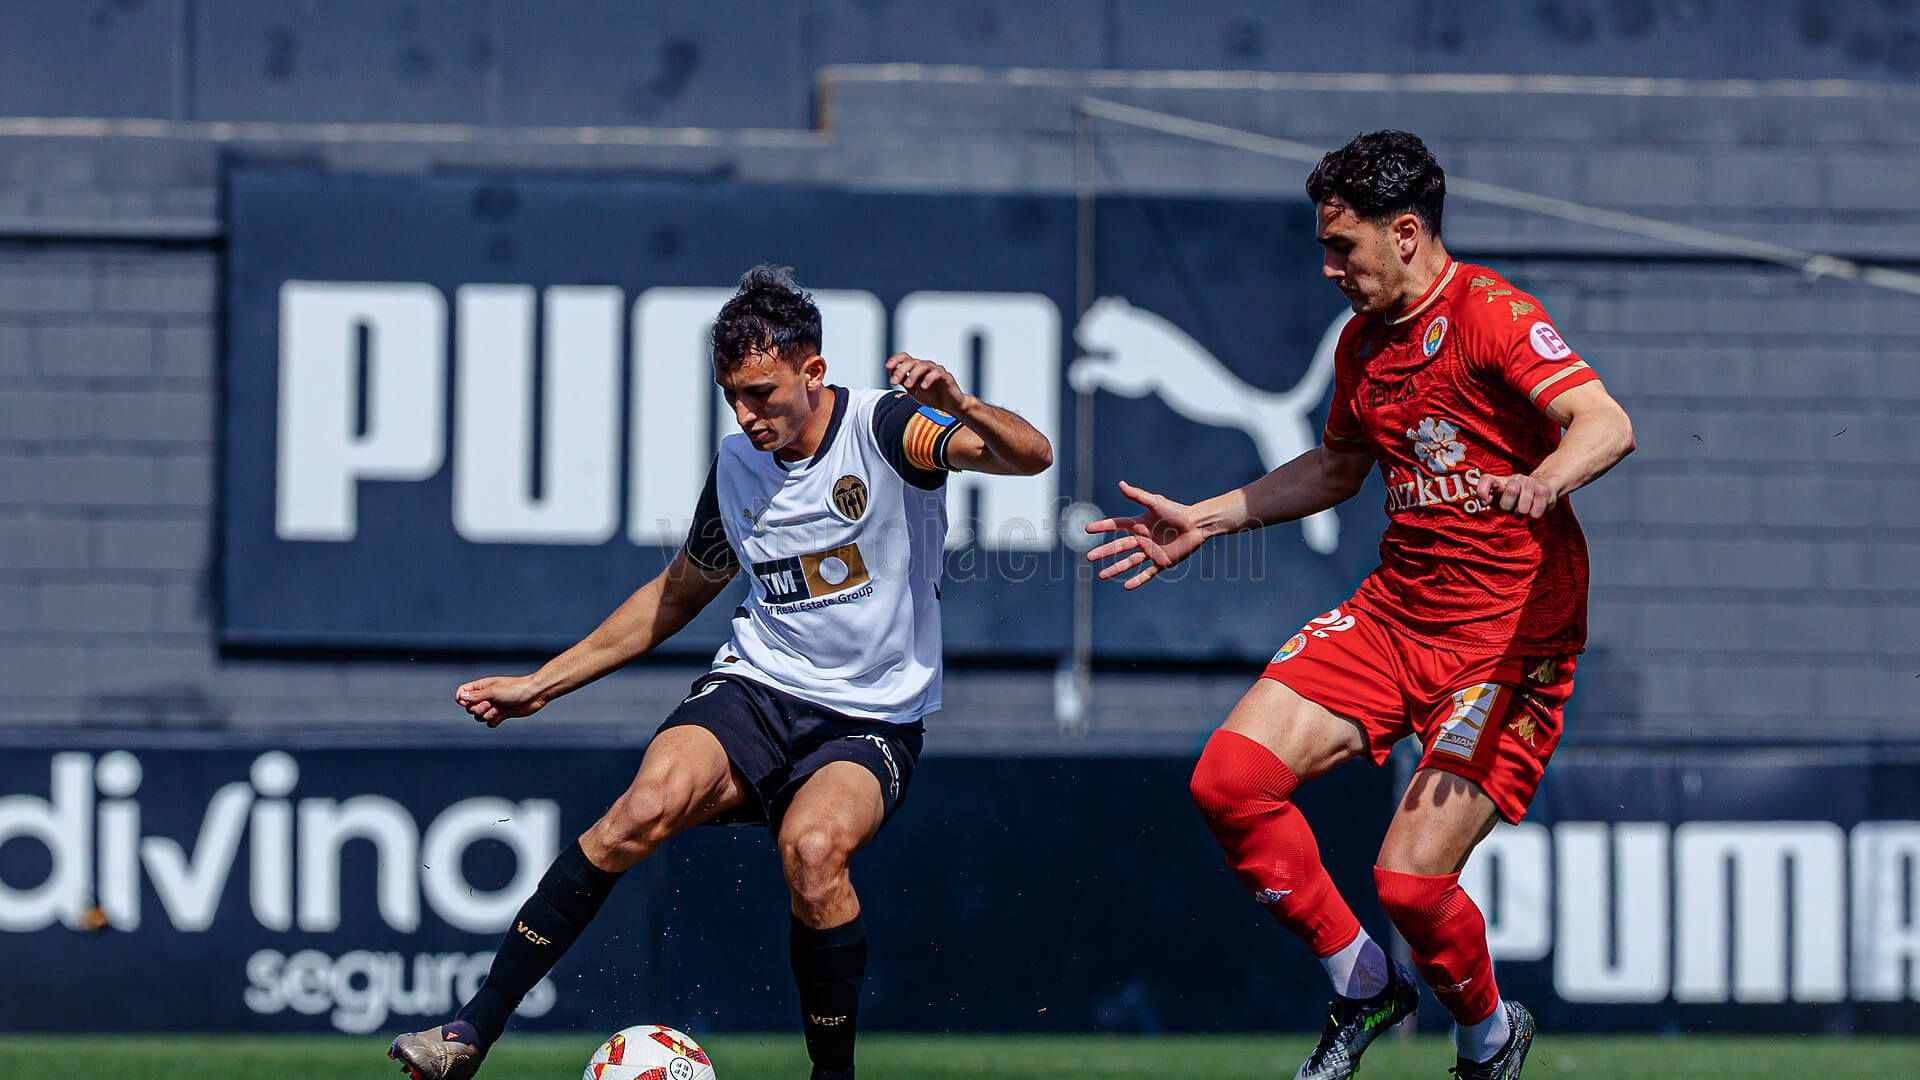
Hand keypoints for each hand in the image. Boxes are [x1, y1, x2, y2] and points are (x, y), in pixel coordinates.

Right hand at [455, 675, 546, 727]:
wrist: (534, 695)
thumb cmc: (514, 689)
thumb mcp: (493, 691)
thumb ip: (476, 696)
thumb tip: (460, 697)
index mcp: (482, 686)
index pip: (463, 692)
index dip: (461, 699)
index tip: (466, 702)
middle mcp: (486, 696)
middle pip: (469, 708)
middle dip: (478, 709)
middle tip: (489, 704)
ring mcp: (493, 706)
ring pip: (479, 717)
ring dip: (487, 715)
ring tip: (498, 709)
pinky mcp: (501, 714)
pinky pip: (490, 723)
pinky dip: (495, 721)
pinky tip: (503, 715)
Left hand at [885, 352, 972, 414]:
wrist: (949, 406)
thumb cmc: (932, 396)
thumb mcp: (912, 391)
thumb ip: (902, 381)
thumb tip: (890, 372)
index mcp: (916, 369)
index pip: (905, 358)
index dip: (895, 360)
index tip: (887, 367)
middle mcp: (925, 367)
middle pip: (911, 361)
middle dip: (900, 371)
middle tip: (894, 382)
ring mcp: (936, 370)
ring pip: (923, 365)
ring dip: (913, 374)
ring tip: (908, 385)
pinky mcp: (946, 376)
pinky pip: (937, 372)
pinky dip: (929, 378)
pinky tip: (924, 386)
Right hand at [1084, 480, 1209, 589]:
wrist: (1197, 524)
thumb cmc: (1177, 511)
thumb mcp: (1155, 502)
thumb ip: (1137, 495)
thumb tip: (1120, 484)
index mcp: (1139, 524)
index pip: (1116, 526)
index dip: (1102, 527)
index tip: (1087, 529)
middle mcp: (1142, 539)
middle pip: (1118, 547)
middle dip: (1103, 552)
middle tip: (1089, 557)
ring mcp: (1151, 552)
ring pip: (1129, 562)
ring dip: (1115, 569)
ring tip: (1101, 576)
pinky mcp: (1162, 562)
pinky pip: (1147, 574)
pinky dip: (1138, 580)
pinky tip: (1126, 587)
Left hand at [1475, 472, 1557, 517]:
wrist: (1543, 489)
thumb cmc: (1516, 498)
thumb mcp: (1500, 499)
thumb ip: (1490, 500)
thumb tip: (1484, 502)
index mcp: (1501, 481)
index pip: (1487, 479)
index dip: (1482, 491)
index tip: (1485, 503)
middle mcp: (1515, 479)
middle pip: (1511, 490)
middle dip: (1508, 507)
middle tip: (1511, 508)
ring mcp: (1530, 483)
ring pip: (1523, 507)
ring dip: (1521, 514)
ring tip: (1522, 510)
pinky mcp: (1544, 491)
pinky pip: (1535, 513)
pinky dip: (1533, 515)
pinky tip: (1533, 509)